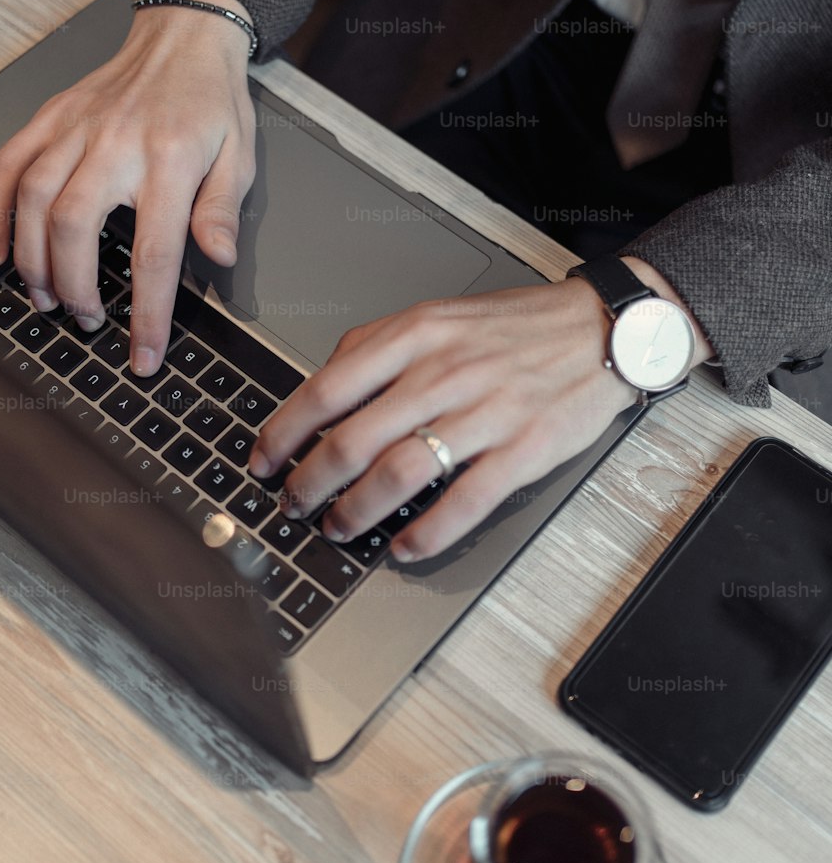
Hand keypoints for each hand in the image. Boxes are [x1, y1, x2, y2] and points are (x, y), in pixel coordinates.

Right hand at [0, 0, 256, 375]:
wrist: (183, 37)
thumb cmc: (212, 102)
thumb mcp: (240, 157)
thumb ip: (222, 210)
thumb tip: (219, 258)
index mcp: (170, 160)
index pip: (154, 252)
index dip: (147, 312)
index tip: (142, 356)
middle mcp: (116, 143)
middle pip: (74, 227)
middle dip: (73, 287)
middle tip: (86, 321)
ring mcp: (75, 128)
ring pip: (33, 199)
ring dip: (31, 259)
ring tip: (43, 298)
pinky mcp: (49, 118)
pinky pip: (7, 165)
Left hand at [248, 258, 711, 562]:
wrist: (601, 328)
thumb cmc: (514, 326)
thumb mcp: (437, 314)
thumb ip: (377, 345)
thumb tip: (323, 384)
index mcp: (416, 335)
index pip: (328, 388)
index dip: (284, 432)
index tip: (261, 460)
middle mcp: (444, 373)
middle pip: (354, 440)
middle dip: (309, 483)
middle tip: (291, 504)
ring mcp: (485, 413)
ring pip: (400, 474)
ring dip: (357, 512)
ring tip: (337, 528)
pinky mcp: (524, 450)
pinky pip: (464, 502)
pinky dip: (427, 534)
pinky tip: (404, 549)